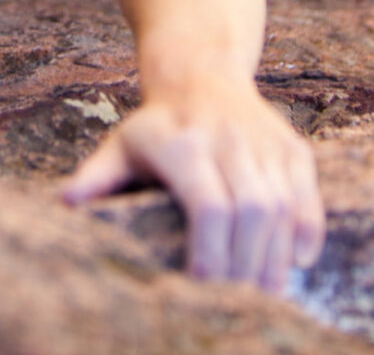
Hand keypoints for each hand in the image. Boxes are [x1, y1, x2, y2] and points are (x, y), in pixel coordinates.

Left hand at [60, 78, 323, 290]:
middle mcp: (230, 140)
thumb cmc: (156, 124)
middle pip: (252, 212)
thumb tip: (65, 202)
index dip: (210, 250)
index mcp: (184, 144)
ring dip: (277, 256)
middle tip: (239, 300)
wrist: (201, 74)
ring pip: (283, 207)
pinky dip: (307, 231)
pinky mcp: (292, 148)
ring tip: (265, 293)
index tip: (200, 285)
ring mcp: (266, 143)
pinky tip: (296, 262)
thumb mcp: (121, 145)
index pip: (208, 206)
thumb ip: (97, 176)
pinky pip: (308, 195)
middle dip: (247, 264)